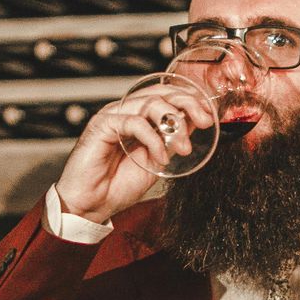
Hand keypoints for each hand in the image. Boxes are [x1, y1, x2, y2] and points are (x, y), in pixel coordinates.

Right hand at [54, 83, 213, 224]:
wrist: (91, 206)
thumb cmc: (117, 187)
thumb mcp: (156, 161)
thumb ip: (171, 142)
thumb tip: (195, 123)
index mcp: (137, 117)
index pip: (166, 96)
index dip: (189, 100)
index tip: (209, 116)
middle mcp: (125, 112)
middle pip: (161, 93)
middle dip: (188, 103)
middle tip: (206, 121)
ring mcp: (113, 116)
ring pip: (150, 103)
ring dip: (174, 124)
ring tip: (183, 148)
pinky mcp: (102, 126)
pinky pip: (134, 122)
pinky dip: (153, 139)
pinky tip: (159, 158)